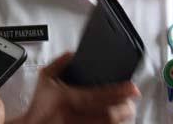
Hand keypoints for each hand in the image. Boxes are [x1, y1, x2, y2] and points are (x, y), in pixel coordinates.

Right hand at [13, 53, 139, 123]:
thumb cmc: (40, 106)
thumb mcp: (46, 78)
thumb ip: (60, 63)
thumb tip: (74, 54)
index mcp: (68, 99)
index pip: (99, 95)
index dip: (119, 91)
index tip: (132, 88)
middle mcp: (75, 117)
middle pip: (108, 116)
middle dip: (125, 109)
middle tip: (132, 102)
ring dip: (121, 119)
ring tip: (127, 110)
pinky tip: (116, 121)